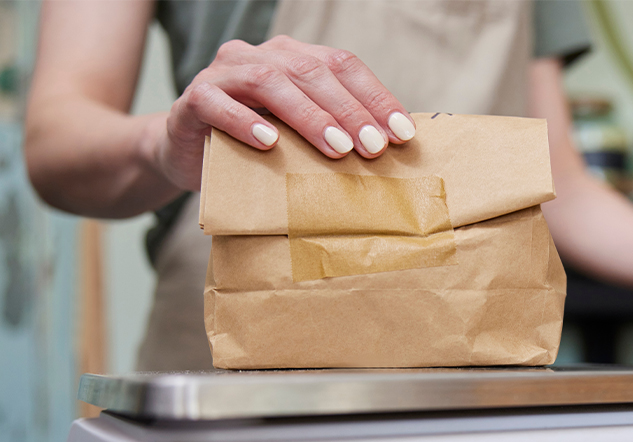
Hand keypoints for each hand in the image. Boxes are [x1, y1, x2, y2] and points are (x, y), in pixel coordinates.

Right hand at [156, 35, 416, 190]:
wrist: (188, 153)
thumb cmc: (256, 148)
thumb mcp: (301, 139)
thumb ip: (335, 134)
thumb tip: (390, 153)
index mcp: (294, 57)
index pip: (343, 65)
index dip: (376, 97)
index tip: (403, 134)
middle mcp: (261, 56)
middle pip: (311, 71)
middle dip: (348, 111)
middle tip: (373, 148)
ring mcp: (225, 73)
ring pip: (269, 82)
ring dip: (308, 116)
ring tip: (335, 149)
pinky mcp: (193, 99)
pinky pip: (217, 103)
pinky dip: (243, 122)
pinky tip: (269, 143)